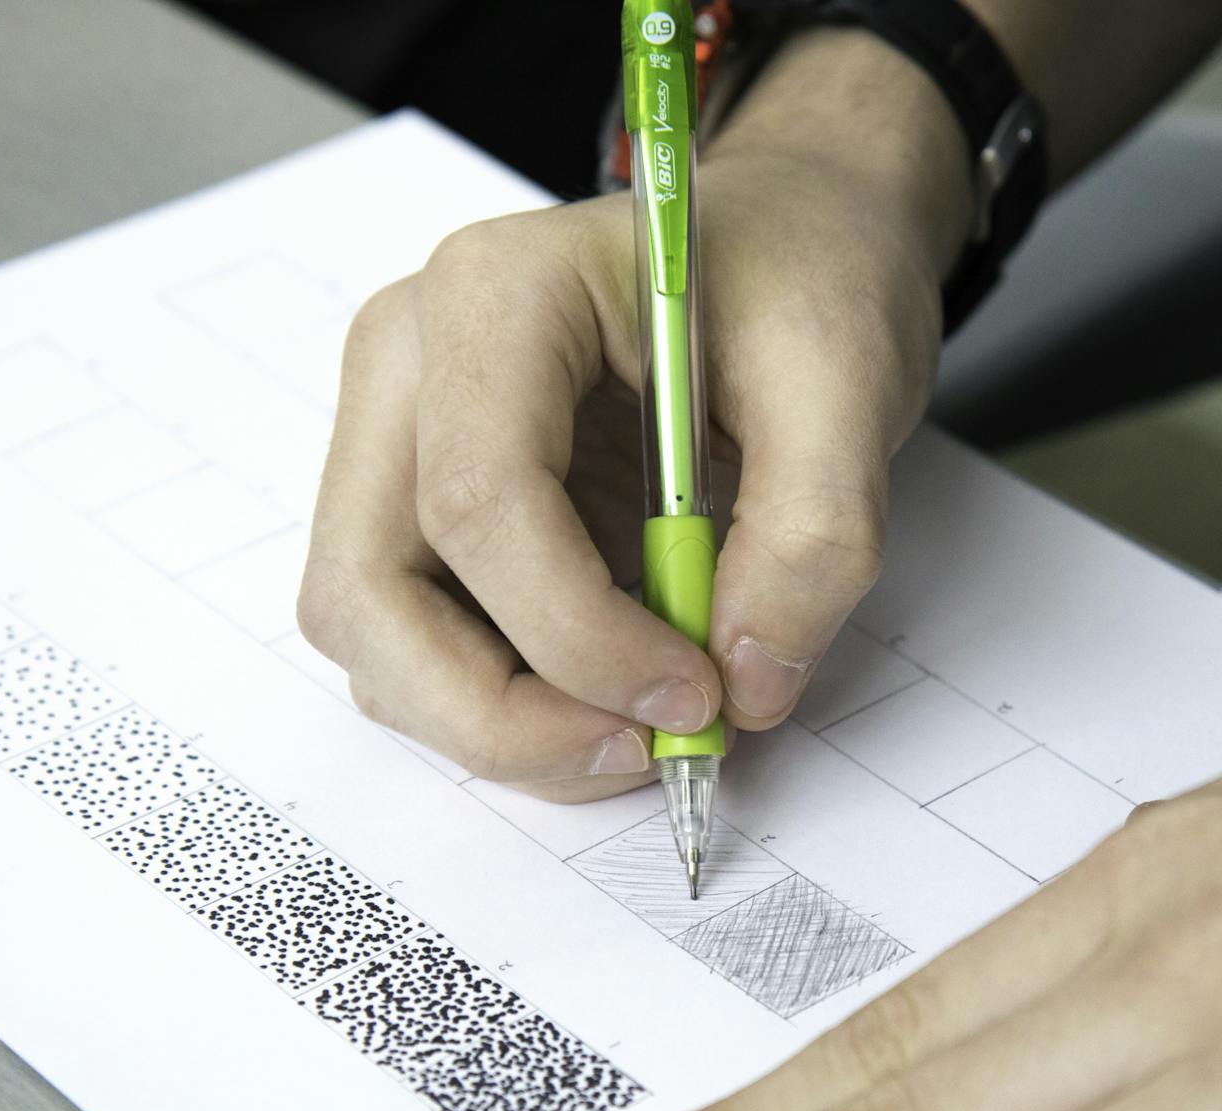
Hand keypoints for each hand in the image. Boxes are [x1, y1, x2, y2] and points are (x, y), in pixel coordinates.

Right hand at [297, 31, 970, 800]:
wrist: (786, 243)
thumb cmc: (802, 279)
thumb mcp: (851, 384)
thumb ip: (814, 537)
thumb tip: (745, 687)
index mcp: (496, 293)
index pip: (478, 501)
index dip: (580, 635)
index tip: (698, 695)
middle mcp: (408, 362)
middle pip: (370, 590)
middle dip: (498, 714)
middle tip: (639, 754)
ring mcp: (395, 437)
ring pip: (373, 636)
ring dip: (496, 723)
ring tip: (640, 730)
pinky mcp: (417, 506)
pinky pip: (415, 642)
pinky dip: (503, 703)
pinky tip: (610, 696)